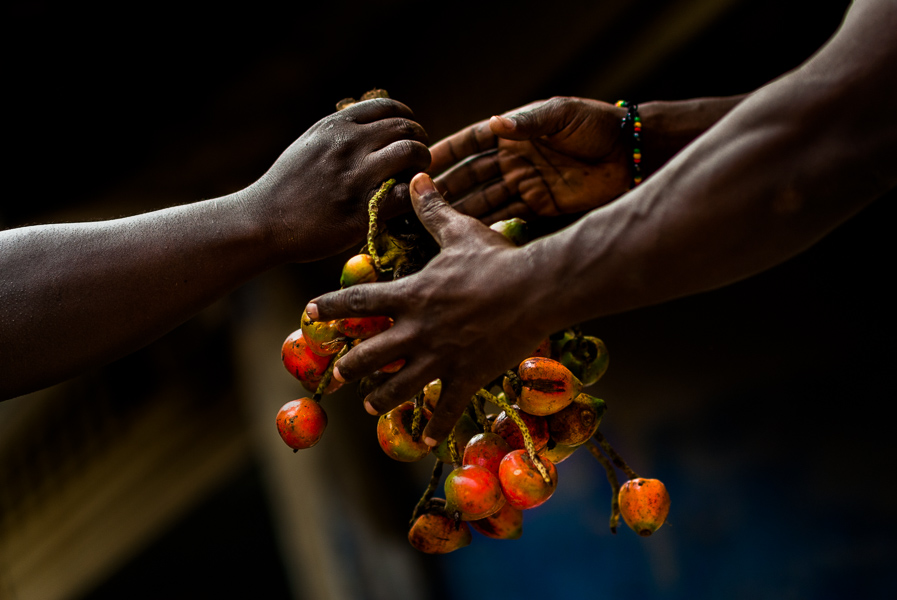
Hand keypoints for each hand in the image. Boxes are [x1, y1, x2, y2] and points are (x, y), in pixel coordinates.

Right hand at [249, 98, 430, 262]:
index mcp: (336, 125)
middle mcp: (349, 144)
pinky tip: (412, 203)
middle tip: (419, 159)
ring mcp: (357, 175)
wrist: (263, 221)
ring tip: (418, 179)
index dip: (407, 120)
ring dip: (423, 166)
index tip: (408, 135)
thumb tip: (368, 127)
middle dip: (420, 142)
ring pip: (412, 154)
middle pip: (406, 129)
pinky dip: (417, 197)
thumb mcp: (308, 144)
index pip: (388, 108)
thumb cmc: (285, 187)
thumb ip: (339, 134)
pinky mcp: (363, 208)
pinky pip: (406, 195)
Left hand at [305, 173, 553, 443]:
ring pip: (400, 387)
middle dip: (350, 367)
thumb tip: (416, 175)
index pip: (359, 303)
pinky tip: (425, 441)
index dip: (331, 308)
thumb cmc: (497, 258)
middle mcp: (418, 330)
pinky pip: (447, 409)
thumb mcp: (461, 231)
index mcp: (412, 295)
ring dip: (381, 398)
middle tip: (338, 375)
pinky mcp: (468, 376)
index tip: (309, 314)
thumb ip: (432, 209)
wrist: (537, 288)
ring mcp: (441, 357)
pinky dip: (435, 427)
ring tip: (370, 407)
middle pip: (370, 355)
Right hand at [429, 97, 630, 222]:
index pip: (471, 143)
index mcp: (515, 132)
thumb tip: (498, 123)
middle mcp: (514, 160)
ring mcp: (526, 184)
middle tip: (418, 203)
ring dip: (462, 211)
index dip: (446, 153)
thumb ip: (529, 122)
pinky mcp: (540, 206)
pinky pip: (507, 217)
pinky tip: (468, 236)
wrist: (631, 155)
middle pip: (472, 176)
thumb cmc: (597, 126)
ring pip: (485, 200)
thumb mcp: (562, 115)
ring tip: (435, 224)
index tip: (422, 164)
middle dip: (446, 188)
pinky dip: (488, 226)